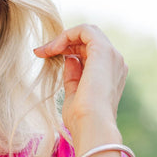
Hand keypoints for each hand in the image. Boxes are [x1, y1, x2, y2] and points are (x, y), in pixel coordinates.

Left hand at [34, 25, 126, 148]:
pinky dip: (67, 35)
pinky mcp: (103, 51)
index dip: (67, 51)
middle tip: (41, 52)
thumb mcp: (74, 95)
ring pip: (87, 33)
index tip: (45, 57)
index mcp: (110, 74)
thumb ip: (73, 77)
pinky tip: (53, 48)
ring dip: (63, 38)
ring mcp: (112, 55)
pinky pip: (85, 30)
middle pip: (88, 41)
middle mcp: (115, 62)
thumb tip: (68, 60)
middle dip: (63, 43)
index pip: (89, 53)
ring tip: (45, 50)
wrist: (92, 126)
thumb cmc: (82, 120)